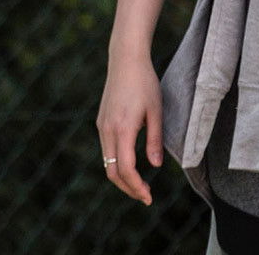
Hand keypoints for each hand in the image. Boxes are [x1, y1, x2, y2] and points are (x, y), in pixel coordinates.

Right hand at [97, 56, 164, 204]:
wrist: (125, 60)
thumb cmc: (145, 83)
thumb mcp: (156, 112)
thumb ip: (155, 140)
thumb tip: (155, 166)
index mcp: (122, 128)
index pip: (125, 168)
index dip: (136, 186)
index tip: (149, 197)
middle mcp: (107, 130)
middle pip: (111, 170)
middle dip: (128, 187)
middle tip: (146, 196)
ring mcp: (102, 126)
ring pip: (107, 162)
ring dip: (122, 177)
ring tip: (140, 184)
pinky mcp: (101, 122)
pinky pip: (106, 150)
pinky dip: (117, 163)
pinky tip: (131, 165)